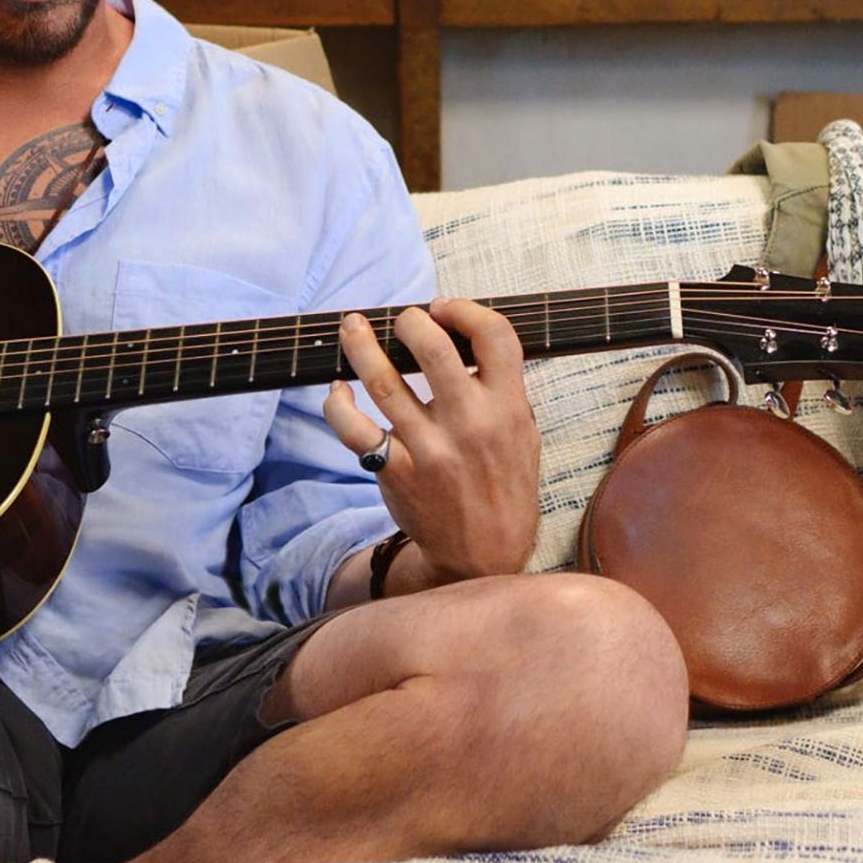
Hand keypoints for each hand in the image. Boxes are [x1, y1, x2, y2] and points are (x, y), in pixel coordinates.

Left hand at [321, 298, 539, 582]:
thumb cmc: (503, 486)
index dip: (465, 310)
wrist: (484, 554)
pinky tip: (338, 390)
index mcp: (508, 408)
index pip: (495, 336)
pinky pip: (354, 429)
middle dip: (410, 321)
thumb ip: (505, 389)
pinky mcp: (397, 472)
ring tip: (352, 326)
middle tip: (401, 320)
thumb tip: (470, 338)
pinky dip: (338, 404)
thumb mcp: (524, 434)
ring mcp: (430, 448)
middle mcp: (470, 425)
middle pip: (432, 349)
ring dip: (361, 345)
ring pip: (383, 382)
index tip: (445, 309)